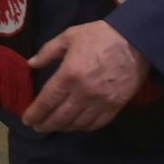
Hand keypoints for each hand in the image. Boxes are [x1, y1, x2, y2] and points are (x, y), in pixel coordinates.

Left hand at [20, 20, 149, 133]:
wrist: (136, 41)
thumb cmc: (100, 35)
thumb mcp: (69, 36)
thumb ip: (48, 51)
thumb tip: (31, 64)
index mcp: (68, 75)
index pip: (47, 101)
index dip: (35, 113)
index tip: (27, 120)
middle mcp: (82, 93)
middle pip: (59, 117)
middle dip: (45, 125)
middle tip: (37, 127)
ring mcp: (100, 102)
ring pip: (76, 124)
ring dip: (63, 128)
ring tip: (55, 126)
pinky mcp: (115, 106)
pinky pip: (96, 124)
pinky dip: (83, 127)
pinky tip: (76, 125)